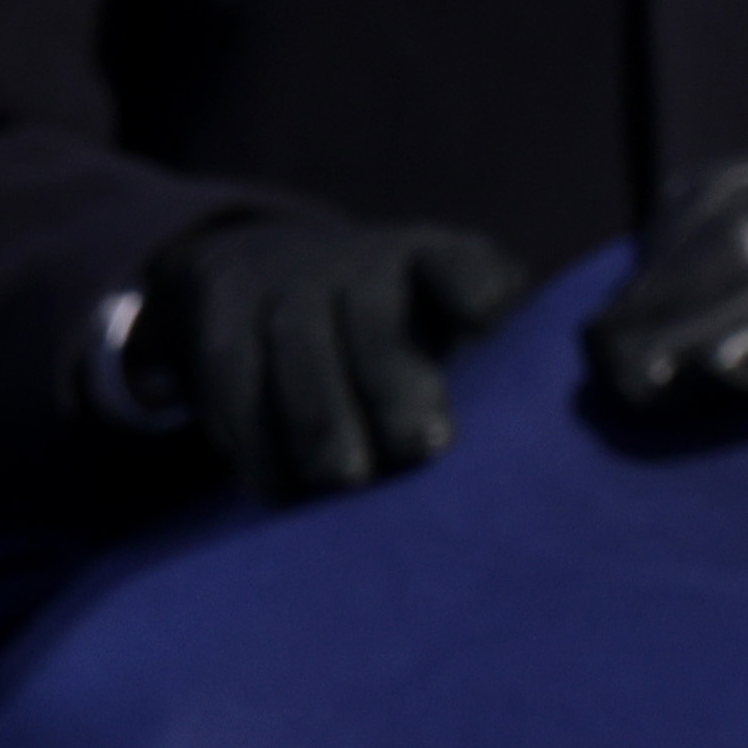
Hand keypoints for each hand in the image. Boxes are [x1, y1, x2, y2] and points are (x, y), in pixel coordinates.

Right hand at [129, 216, 531, 501]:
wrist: (284, 275)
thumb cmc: (407, 333)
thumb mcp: (459, 330)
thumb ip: (499, 368)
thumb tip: (528, 433)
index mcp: (431, 262)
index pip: (458, 265)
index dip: (472, 288)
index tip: (485, 321)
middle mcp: (354, 262)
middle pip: (372, 316)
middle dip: (391, 381)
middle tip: (417, 448)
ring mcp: (282, 280)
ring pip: (291, 343)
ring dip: (313, 417)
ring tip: (340, 480)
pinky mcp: (219, 306)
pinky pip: (225, 367)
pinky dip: (248, 431)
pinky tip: (275, 485)